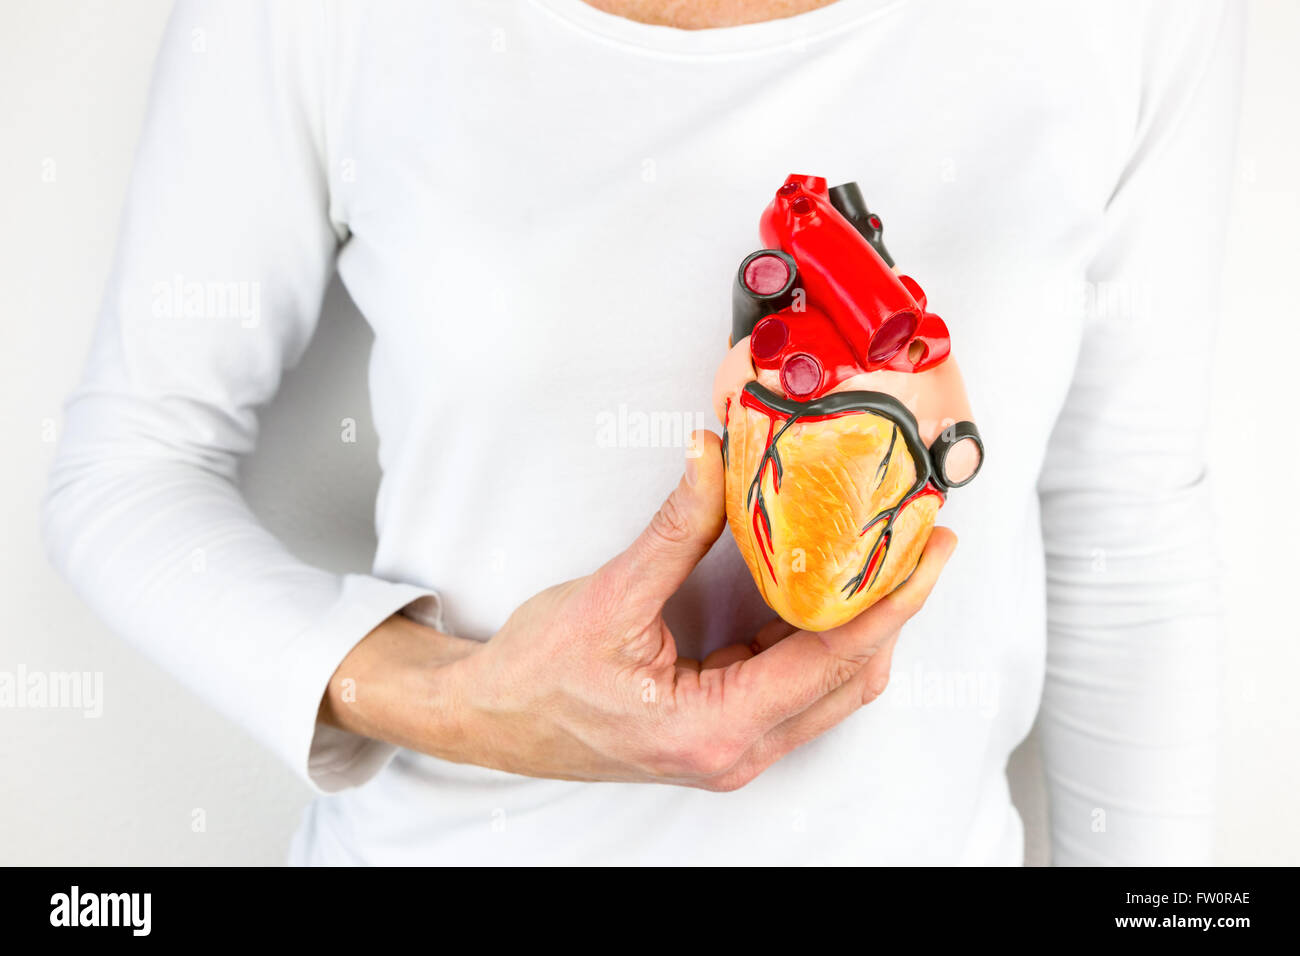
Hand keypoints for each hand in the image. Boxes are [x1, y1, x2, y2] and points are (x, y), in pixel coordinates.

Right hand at [321, 431, 955, 790]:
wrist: (491, 718)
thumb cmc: (538, 675)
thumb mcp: (609, 596)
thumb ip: (676, 528)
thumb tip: (714, 457)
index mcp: (713, 729)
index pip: (833, 661)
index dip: (889, 602)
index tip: (929, 552)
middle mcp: (735, 751)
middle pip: (849, 680)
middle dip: (892, 610)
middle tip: (923, 544)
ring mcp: (731, 747)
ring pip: (829, 687)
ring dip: (861, 624)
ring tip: (884, 558)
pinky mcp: (722, 731)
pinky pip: (795, 685)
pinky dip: (820, 637)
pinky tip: (826, 588)